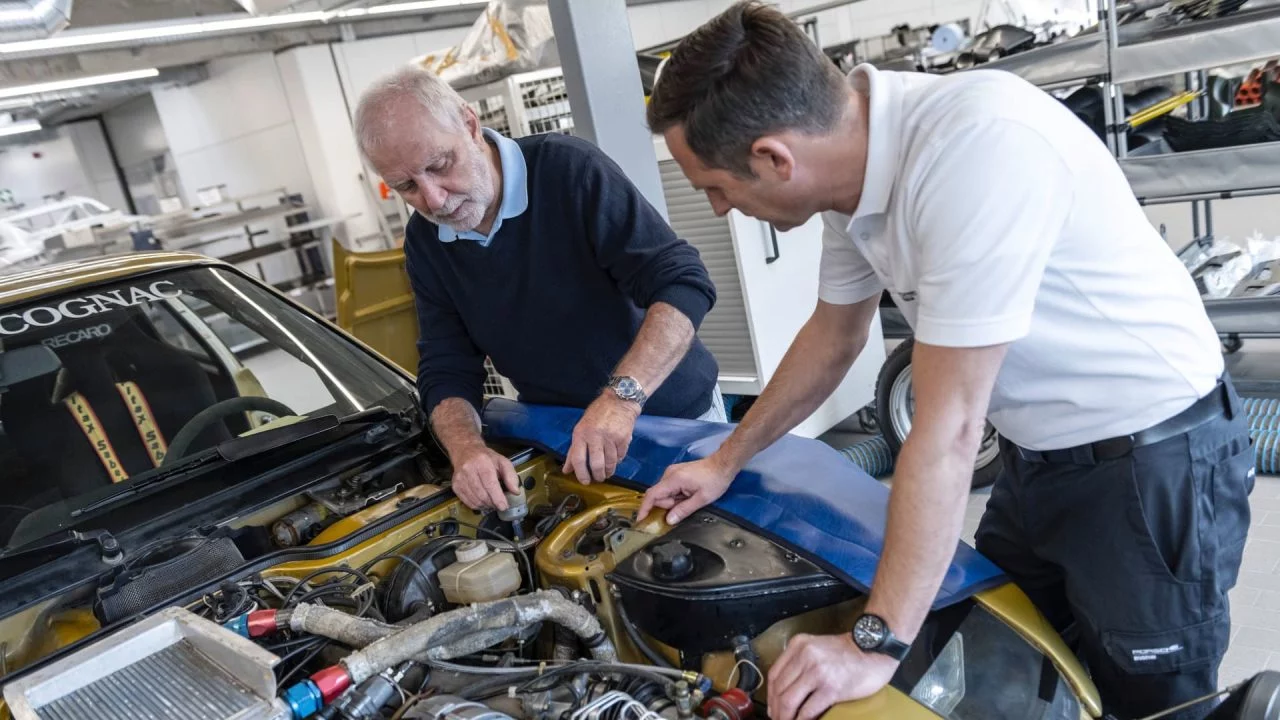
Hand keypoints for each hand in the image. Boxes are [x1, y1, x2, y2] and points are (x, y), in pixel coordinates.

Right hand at [449, 442, 520, 509]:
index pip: (490, 484)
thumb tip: (515, 491)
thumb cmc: (486, 458)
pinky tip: (483, 502)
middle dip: (493, 503)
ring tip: (492, 503)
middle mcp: (468, 470)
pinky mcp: (455, 486)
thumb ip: (511, 476)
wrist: (465, 451)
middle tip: (500, 505)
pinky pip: (467, 502)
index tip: (504, 506)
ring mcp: (460, 479)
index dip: (497, 498)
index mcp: (482, 462)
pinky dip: (477, 505)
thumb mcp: (502, 461)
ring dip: (486, 505)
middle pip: (482, 494)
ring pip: (475, 500)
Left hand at [563, 394, 639, 483]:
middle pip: (596, 464)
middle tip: (598, 478)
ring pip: (610, 463)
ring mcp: (610, 438)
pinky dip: (617, 460)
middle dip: (597, 476)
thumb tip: (566, 469)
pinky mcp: (623, 439)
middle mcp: (595, 436)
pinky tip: (615, 459)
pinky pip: (620, 456)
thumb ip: (573, 450)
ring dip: (608, 471)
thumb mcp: (581, 428)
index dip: (581, 474)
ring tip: (607, 473)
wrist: (619, 400)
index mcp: (581, 434)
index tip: (585, 481)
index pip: (578, 459)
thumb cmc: (598, 414)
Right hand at [637, 455, 734, 523]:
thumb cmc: (715, 480)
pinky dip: (675, 495)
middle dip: (668, 505)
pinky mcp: (676, 474)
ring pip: (664, 493)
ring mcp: (672, 472)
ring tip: (690, 498)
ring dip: (673, 501)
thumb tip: (669, 520)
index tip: (641, 521)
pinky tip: (688, 495)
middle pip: (658, 496)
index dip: (645, 509)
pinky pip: (669, 489)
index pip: (652, 495)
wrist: (723, 465)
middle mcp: (669, 474)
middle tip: (686, 504)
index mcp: (673, 479)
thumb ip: (683, 510)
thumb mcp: (701, 499)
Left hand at [767, 633, 898, 719]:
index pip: (774, 675)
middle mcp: (805, 656)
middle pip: (779, 690)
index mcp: (799, 645)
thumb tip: (787, 689)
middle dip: (776, 710)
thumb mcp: (817, 647)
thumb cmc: (850, 651)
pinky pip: (808, 710)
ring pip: (789, 701)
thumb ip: (801, 662)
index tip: (773, 708)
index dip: (770, 696)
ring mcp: (817, 672)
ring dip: (785, 717)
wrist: (876, 649)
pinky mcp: (831, 688)